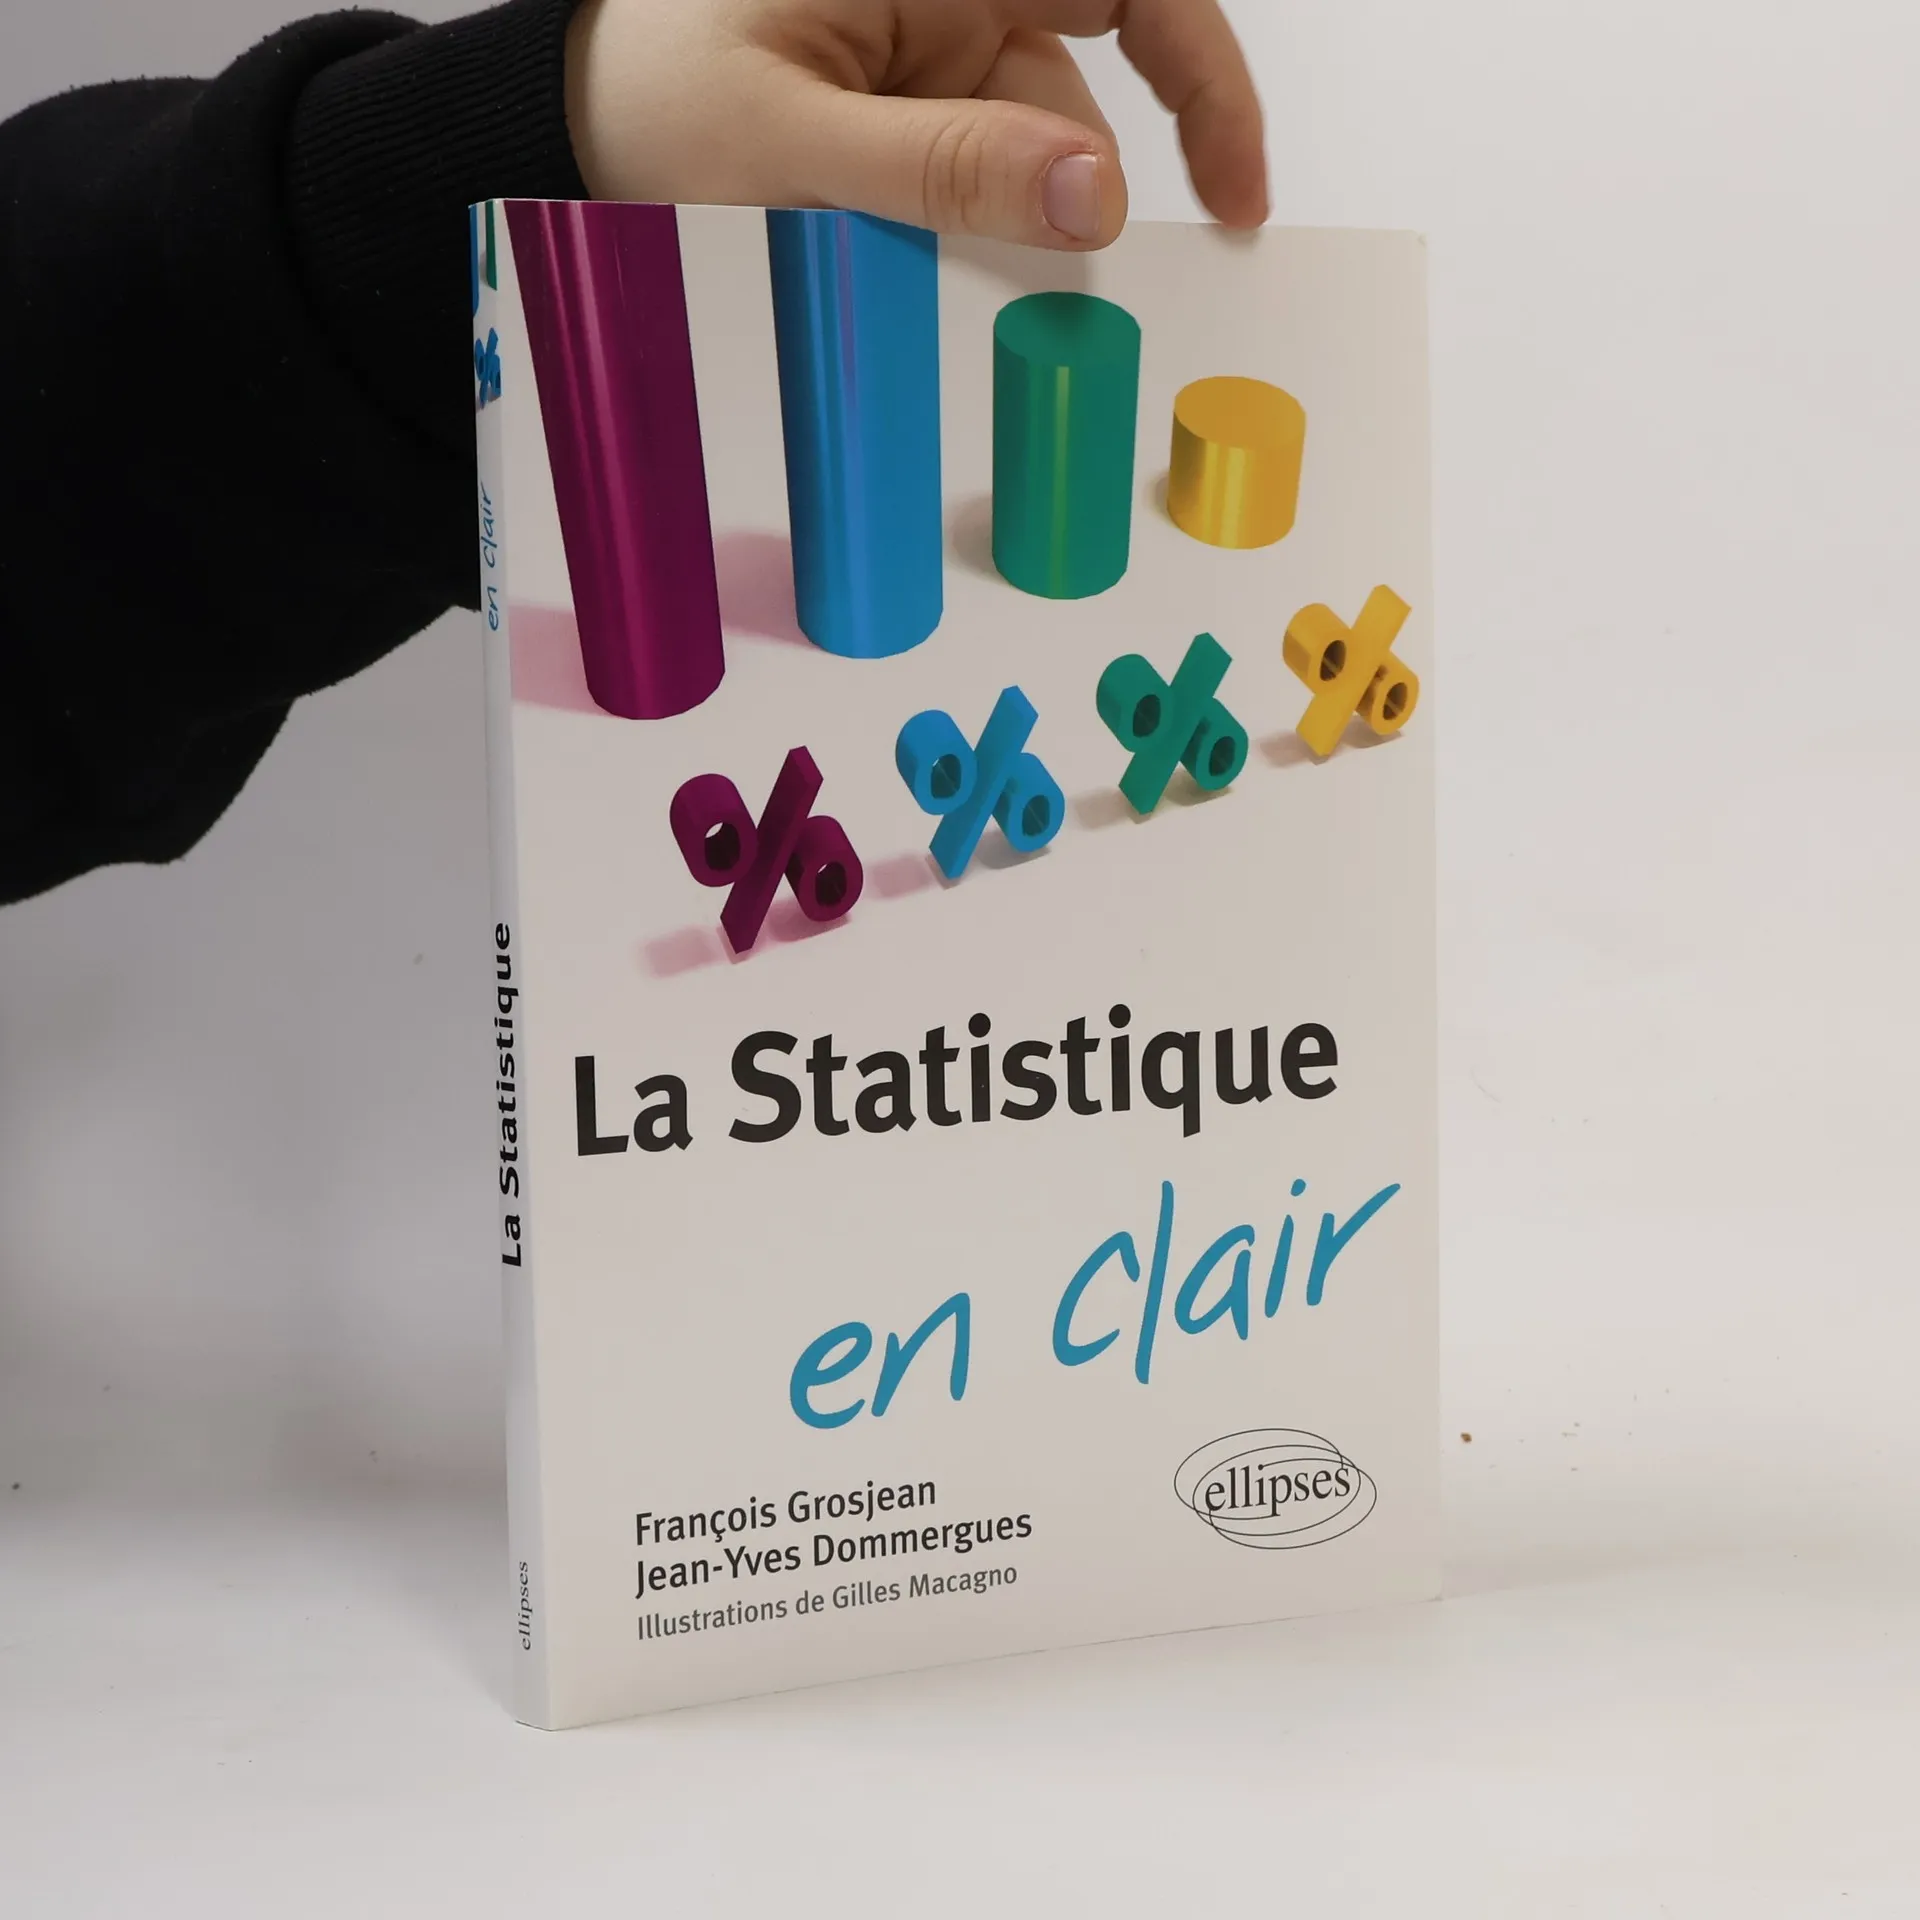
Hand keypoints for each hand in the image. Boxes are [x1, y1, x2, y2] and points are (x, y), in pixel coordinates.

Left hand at [564, 0, 1266, 249]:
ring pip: (1043, 138)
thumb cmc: (649, 97)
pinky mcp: (913, 109)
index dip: (1203, 68)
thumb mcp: (792, 143)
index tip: (1233, 186)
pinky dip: (990, 233)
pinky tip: (958, 281)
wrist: (566, 128)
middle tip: (1119, 294)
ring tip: (970, 300)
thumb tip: (1097, 196)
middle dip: (1107, 173)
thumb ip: (946, 166)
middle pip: (1100, 57)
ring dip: (1028, 225)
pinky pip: (989, 172)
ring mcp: (935, 50)